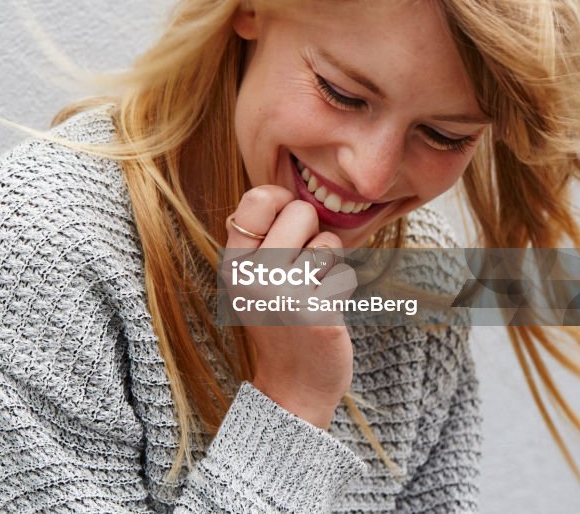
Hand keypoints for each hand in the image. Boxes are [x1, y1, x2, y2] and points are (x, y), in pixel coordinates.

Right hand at [224, 185, 357, 429]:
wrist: (293, 386)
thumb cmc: (280, 321)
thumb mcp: (253, 280)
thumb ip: (262, 240)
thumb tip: (291, 194)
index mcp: (233, 263)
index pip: (258, 197)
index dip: (282, 203)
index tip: (287, 227)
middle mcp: (252, 277)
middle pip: (300, 211)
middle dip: (312, 232)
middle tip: (303, 268)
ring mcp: (283, 296)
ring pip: (328, 242)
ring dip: (330, 263)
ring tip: (313, 291)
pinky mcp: (317, 315)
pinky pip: (346, 273)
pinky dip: (343, 289)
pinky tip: (326, 310)